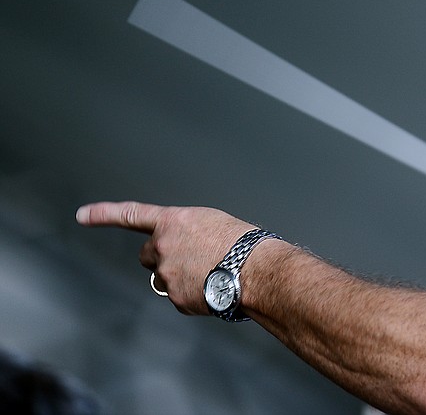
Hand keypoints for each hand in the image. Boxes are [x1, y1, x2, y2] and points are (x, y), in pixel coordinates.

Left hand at [76, 202, 254, 314]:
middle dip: (162, 258)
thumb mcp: (213, 224)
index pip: (132, 214)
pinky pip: (179, 297)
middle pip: (147, 255)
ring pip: (164, 278)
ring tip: (211, 274)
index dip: (104, 214)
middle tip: (189, 260)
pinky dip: (194, 295)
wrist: (257, 270)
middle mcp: (163, 246)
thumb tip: (184, 252)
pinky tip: (214, 288)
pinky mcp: (176, 298)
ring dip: (180, 277)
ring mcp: (167, 274)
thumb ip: (188, 233)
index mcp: (173, 222)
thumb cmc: (244, 243)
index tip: (82, 214)